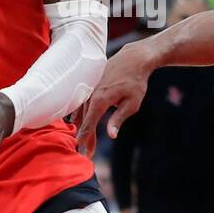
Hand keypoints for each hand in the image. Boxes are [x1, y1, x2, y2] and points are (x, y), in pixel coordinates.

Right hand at [75, 42, 151, 156]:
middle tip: (88, 154)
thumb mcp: (132, 103)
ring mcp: (89, 88)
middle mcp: (91, 94)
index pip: (89, 124)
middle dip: (86, 137)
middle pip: (84, 121)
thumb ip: (119, 119)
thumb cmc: (136, 82)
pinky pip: (81, 102)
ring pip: (81, 111)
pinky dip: (79, 114)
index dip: (85, 139)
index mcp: (100, 100)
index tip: (83, 152)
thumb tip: (111, 135)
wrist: (134, 59)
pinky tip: (78, 122)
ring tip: (83, 141)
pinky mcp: (90, 84)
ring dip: (82, 126)